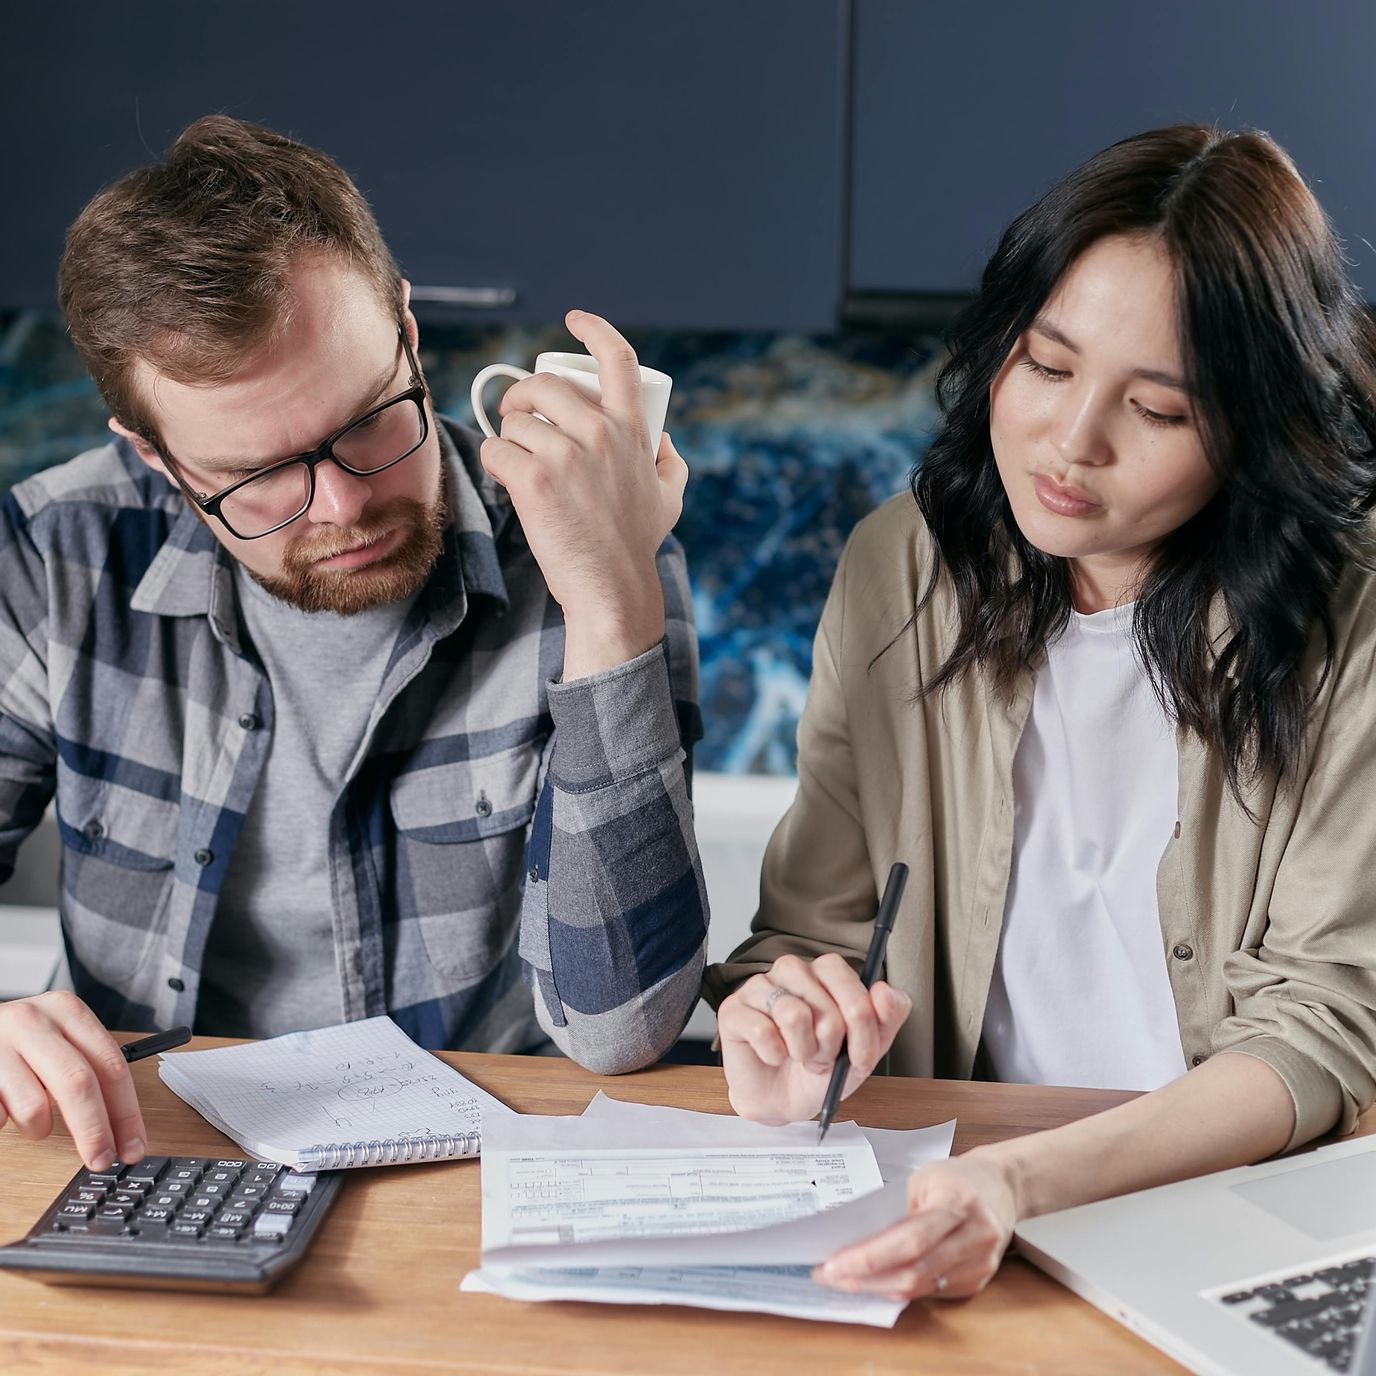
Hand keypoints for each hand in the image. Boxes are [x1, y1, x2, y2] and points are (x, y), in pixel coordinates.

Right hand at [0, 991, 146, 1169]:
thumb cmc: (25, 1037)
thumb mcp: (62, 1036)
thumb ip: (91, 1067)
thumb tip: (121, 1126)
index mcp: (68, 1011)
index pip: (111, 1065)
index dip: (126, 1112)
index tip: (133, 1145)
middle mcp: (34, 1022)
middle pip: (78, 1084)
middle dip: (94, 1131)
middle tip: (101, 1159)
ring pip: (34, 1107)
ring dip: (39, 1128)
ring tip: (35, 1119)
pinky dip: (6, 1122)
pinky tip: (7, 1110)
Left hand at [479, 310, 688, 678]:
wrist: (611, 585)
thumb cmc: (636, 543)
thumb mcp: (669, 496)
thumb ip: (670, 462)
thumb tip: (663, 438)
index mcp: (632, 429)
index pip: (617, 358)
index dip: (593, 329)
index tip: (574, 320)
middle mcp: (600, 434)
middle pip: (544, 385)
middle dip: (521, 395)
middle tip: (516, 416)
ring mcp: (566, 456)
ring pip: (515, 420)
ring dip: (507, 436)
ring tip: (516, 458)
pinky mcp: (534, 481)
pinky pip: (496, 450)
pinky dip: (495, 462)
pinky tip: (506, 478)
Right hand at [717, 953, 911, 1125]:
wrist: (784, 1100)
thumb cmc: (822, 1068)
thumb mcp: (867, 1047)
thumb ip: (888, 1016)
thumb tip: (883, 991)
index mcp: (827, 971)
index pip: (851, 984)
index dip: (861, 1027)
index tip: (860, 1056)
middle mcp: (793, 969)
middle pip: (826, 1007)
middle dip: (831, 1047)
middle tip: (822, 1058)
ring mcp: (760, 986)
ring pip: (794, 1015)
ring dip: (803, 1052)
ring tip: (799, 1057)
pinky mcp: (734, 1009)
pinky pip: (762, 1031)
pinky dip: (775, 1055)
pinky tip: (773, 1056)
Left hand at [814, 1152, 1017, 1300]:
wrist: (1002, 1186)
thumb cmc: (956, 1177)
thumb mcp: (923, 1177)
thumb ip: (895, 1208)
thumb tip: (853, 1238)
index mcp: (958, 1203)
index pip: (910, 1239)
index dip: (870, 1257)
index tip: (833, 1264)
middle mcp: (974, 1237)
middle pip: (914, 1271)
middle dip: (866, 1279)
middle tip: (829, 1276)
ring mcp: (980, 1264)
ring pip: (921, 1288)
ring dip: (878, 1288)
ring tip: (845, 1280)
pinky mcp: (977, 1281)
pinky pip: (931, 1292)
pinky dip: (900, 1289)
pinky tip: (877, 1281)